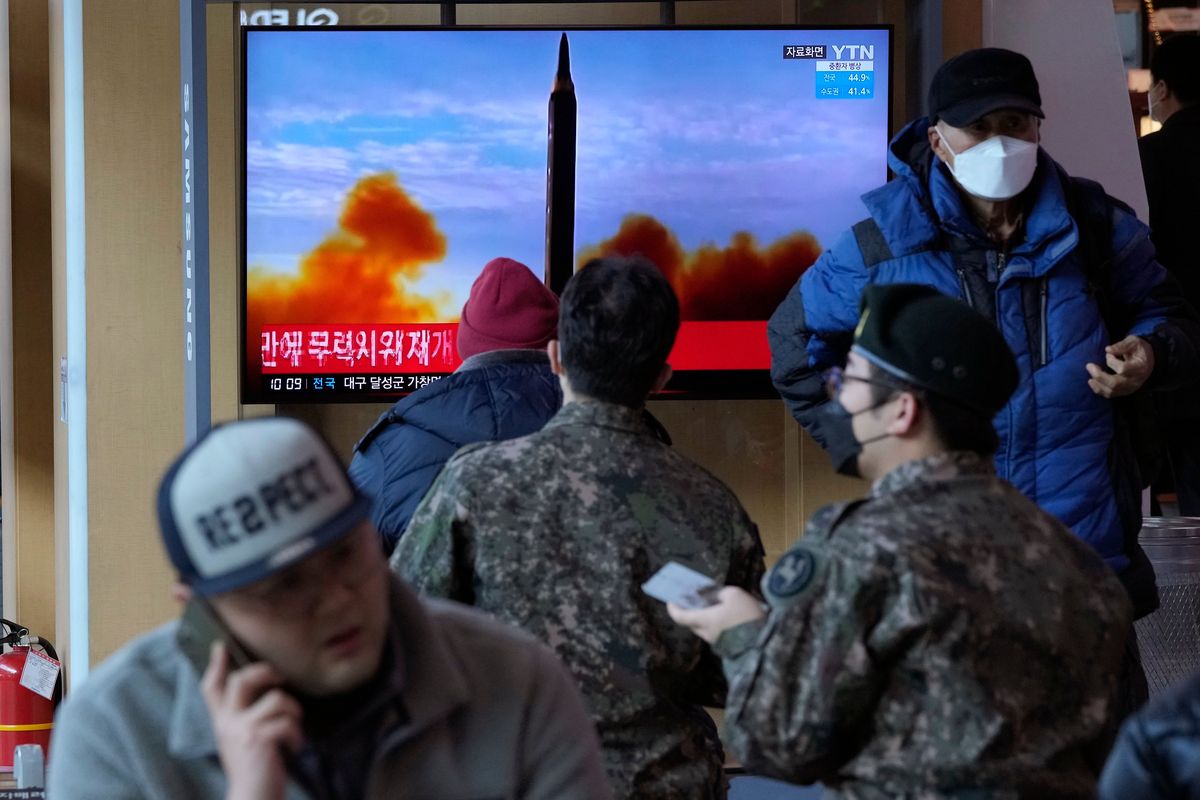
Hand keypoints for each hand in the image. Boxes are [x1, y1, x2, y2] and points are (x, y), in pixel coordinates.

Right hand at [201, 643, 302, 799]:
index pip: (211, 688)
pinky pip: (288, 722)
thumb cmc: (254, 770)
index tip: (220, 646)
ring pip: (276, 699)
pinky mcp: (259, 739)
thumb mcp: (241, 741)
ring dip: (294, 711)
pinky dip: (298, 734)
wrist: (252, 799)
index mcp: (222, 722)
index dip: (216, 665)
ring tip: (294, 727)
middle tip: (280, 679)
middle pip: (241, 680)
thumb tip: (261, 694)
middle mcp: (227, 723)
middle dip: (266, 672)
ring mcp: (242, 730)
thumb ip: (242, 719)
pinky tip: (295, 747)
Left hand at [667, 587, 766, 644]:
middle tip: (695, 600)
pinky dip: (714, 624)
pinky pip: (714, 633)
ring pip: (704, 628)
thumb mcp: (734, 595)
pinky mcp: (726, 647)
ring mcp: (716, 642)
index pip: (681, 617)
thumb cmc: (746, 615)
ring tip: (713, 605)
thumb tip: (710, 595)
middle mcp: (707, 633)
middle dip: (690, 611)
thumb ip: (718, 593)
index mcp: (705, 620)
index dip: (673, 609)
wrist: (765, 641)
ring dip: (704, 617)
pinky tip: (724, 616)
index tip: (671, 601)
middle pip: (692, 623)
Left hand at [1086, 335, 1154, 398]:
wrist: (1147, 359)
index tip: (1108, 354)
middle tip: (1089, 366)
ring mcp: (1130, 387)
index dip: (1112, 362)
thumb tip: (1108, 349)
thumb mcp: (1133, 342)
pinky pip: (1110, 394)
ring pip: (1111, 391)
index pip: (1123, 369)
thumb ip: (1121, 345)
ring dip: (1097, 384)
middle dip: (1099, 376)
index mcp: (1139, 367)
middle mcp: (1135, 380)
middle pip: (1115, 383)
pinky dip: (1099, 389)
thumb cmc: (1138, 349)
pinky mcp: (1125, 391)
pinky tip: (1092, 382)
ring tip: (1090, 375)